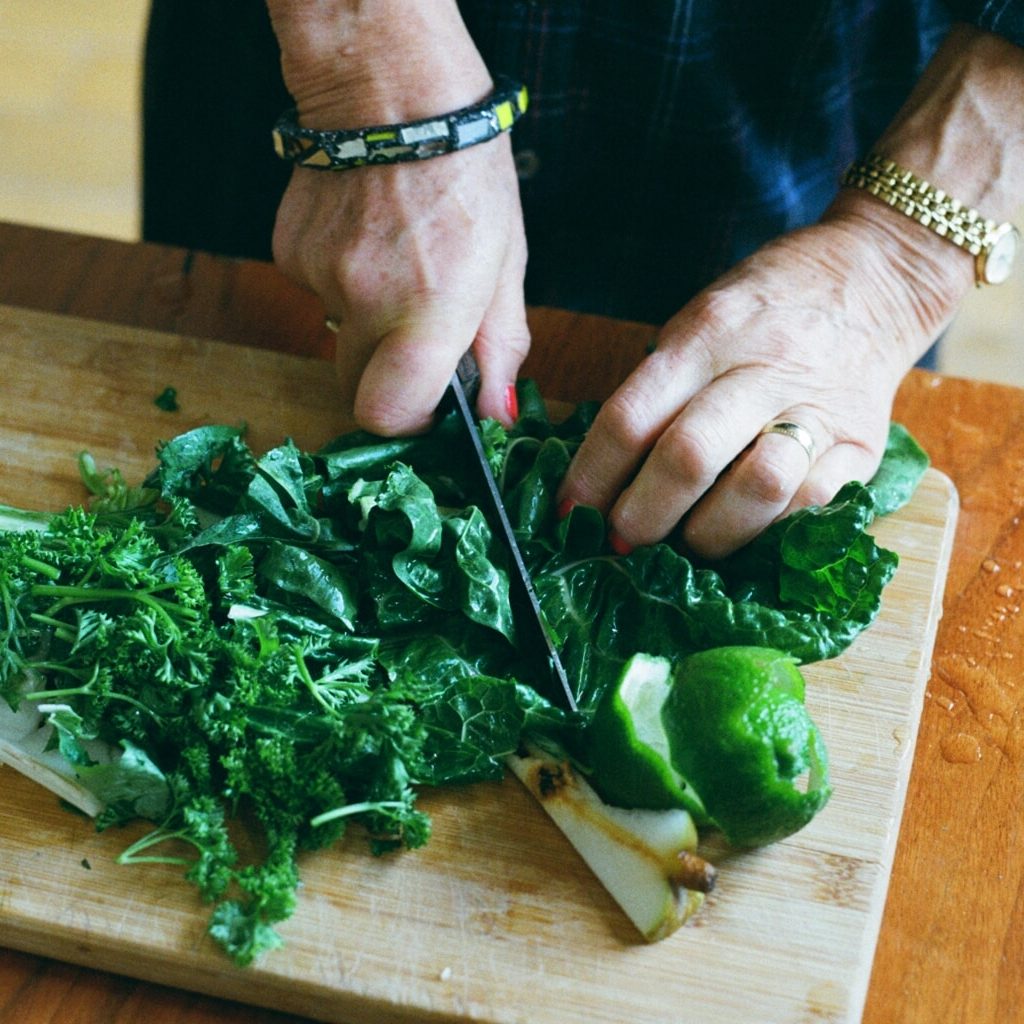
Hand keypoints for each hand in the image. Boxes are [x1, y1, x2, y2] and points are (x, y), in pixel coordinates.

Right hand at [267, 0, 529, 433]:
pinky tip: (367, 239)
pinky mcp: (287, 254)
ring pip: (337, 341)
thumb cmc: (465, 172)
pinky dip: (342, 284)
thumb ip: (500, 346)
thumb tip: (497, 415)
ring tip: (397, 266)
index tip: (429, 405)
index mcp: (429, 309)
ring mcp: (318, 278)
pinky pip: (316, 297)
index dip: (408, 422)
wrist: (390, 89)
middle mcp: (364, 301)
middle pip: (356, 391)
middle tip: (418, 337)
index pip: (388, 415)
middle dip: (388, 380)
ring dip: (367, 327)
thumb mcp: (505, 262)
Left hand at [556, 192, 970, 559]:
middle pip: (688, 457)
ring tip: (686, 544)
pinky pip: (811, 504)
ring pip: (756, 488)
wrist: (877, 277)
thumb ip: (657, 388)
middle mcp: (761, 369)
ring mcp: (818, 408)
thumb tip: (605, 471)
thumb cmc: (768, 305)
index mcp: (705, 335)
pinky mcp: (862, 444)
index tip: (570, 512)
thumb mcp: (698, 321)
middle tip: (619, 542)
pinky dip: (767, 531)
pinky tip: (741, 534)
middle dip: (641, 516)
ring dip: (708, 533)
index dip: (591, 476)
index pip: (631, 416)